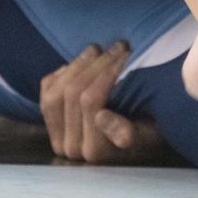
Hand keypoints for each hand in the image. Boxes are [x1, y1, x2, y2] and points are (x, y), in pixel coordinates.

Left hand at [40, 42, 166, 163]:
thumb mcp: (148, 133)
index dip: (107, 71)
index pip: (91, 101)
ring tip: (99, 49)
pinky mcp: (51, 123)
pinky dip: (61, 73)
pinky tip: (81, 63)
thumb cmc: (151, 130)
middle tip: (118, 46)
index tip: (127, 53)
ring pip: (57, 91)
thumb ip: (127, 132)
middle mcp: (71, 147)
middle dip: (95, 63)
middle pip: (72, 94)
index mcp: (95, 151)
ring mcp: (57, 135)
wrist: (142, 134)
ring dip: (78, 64)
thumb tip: (101, 117)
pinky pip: (47, 91)